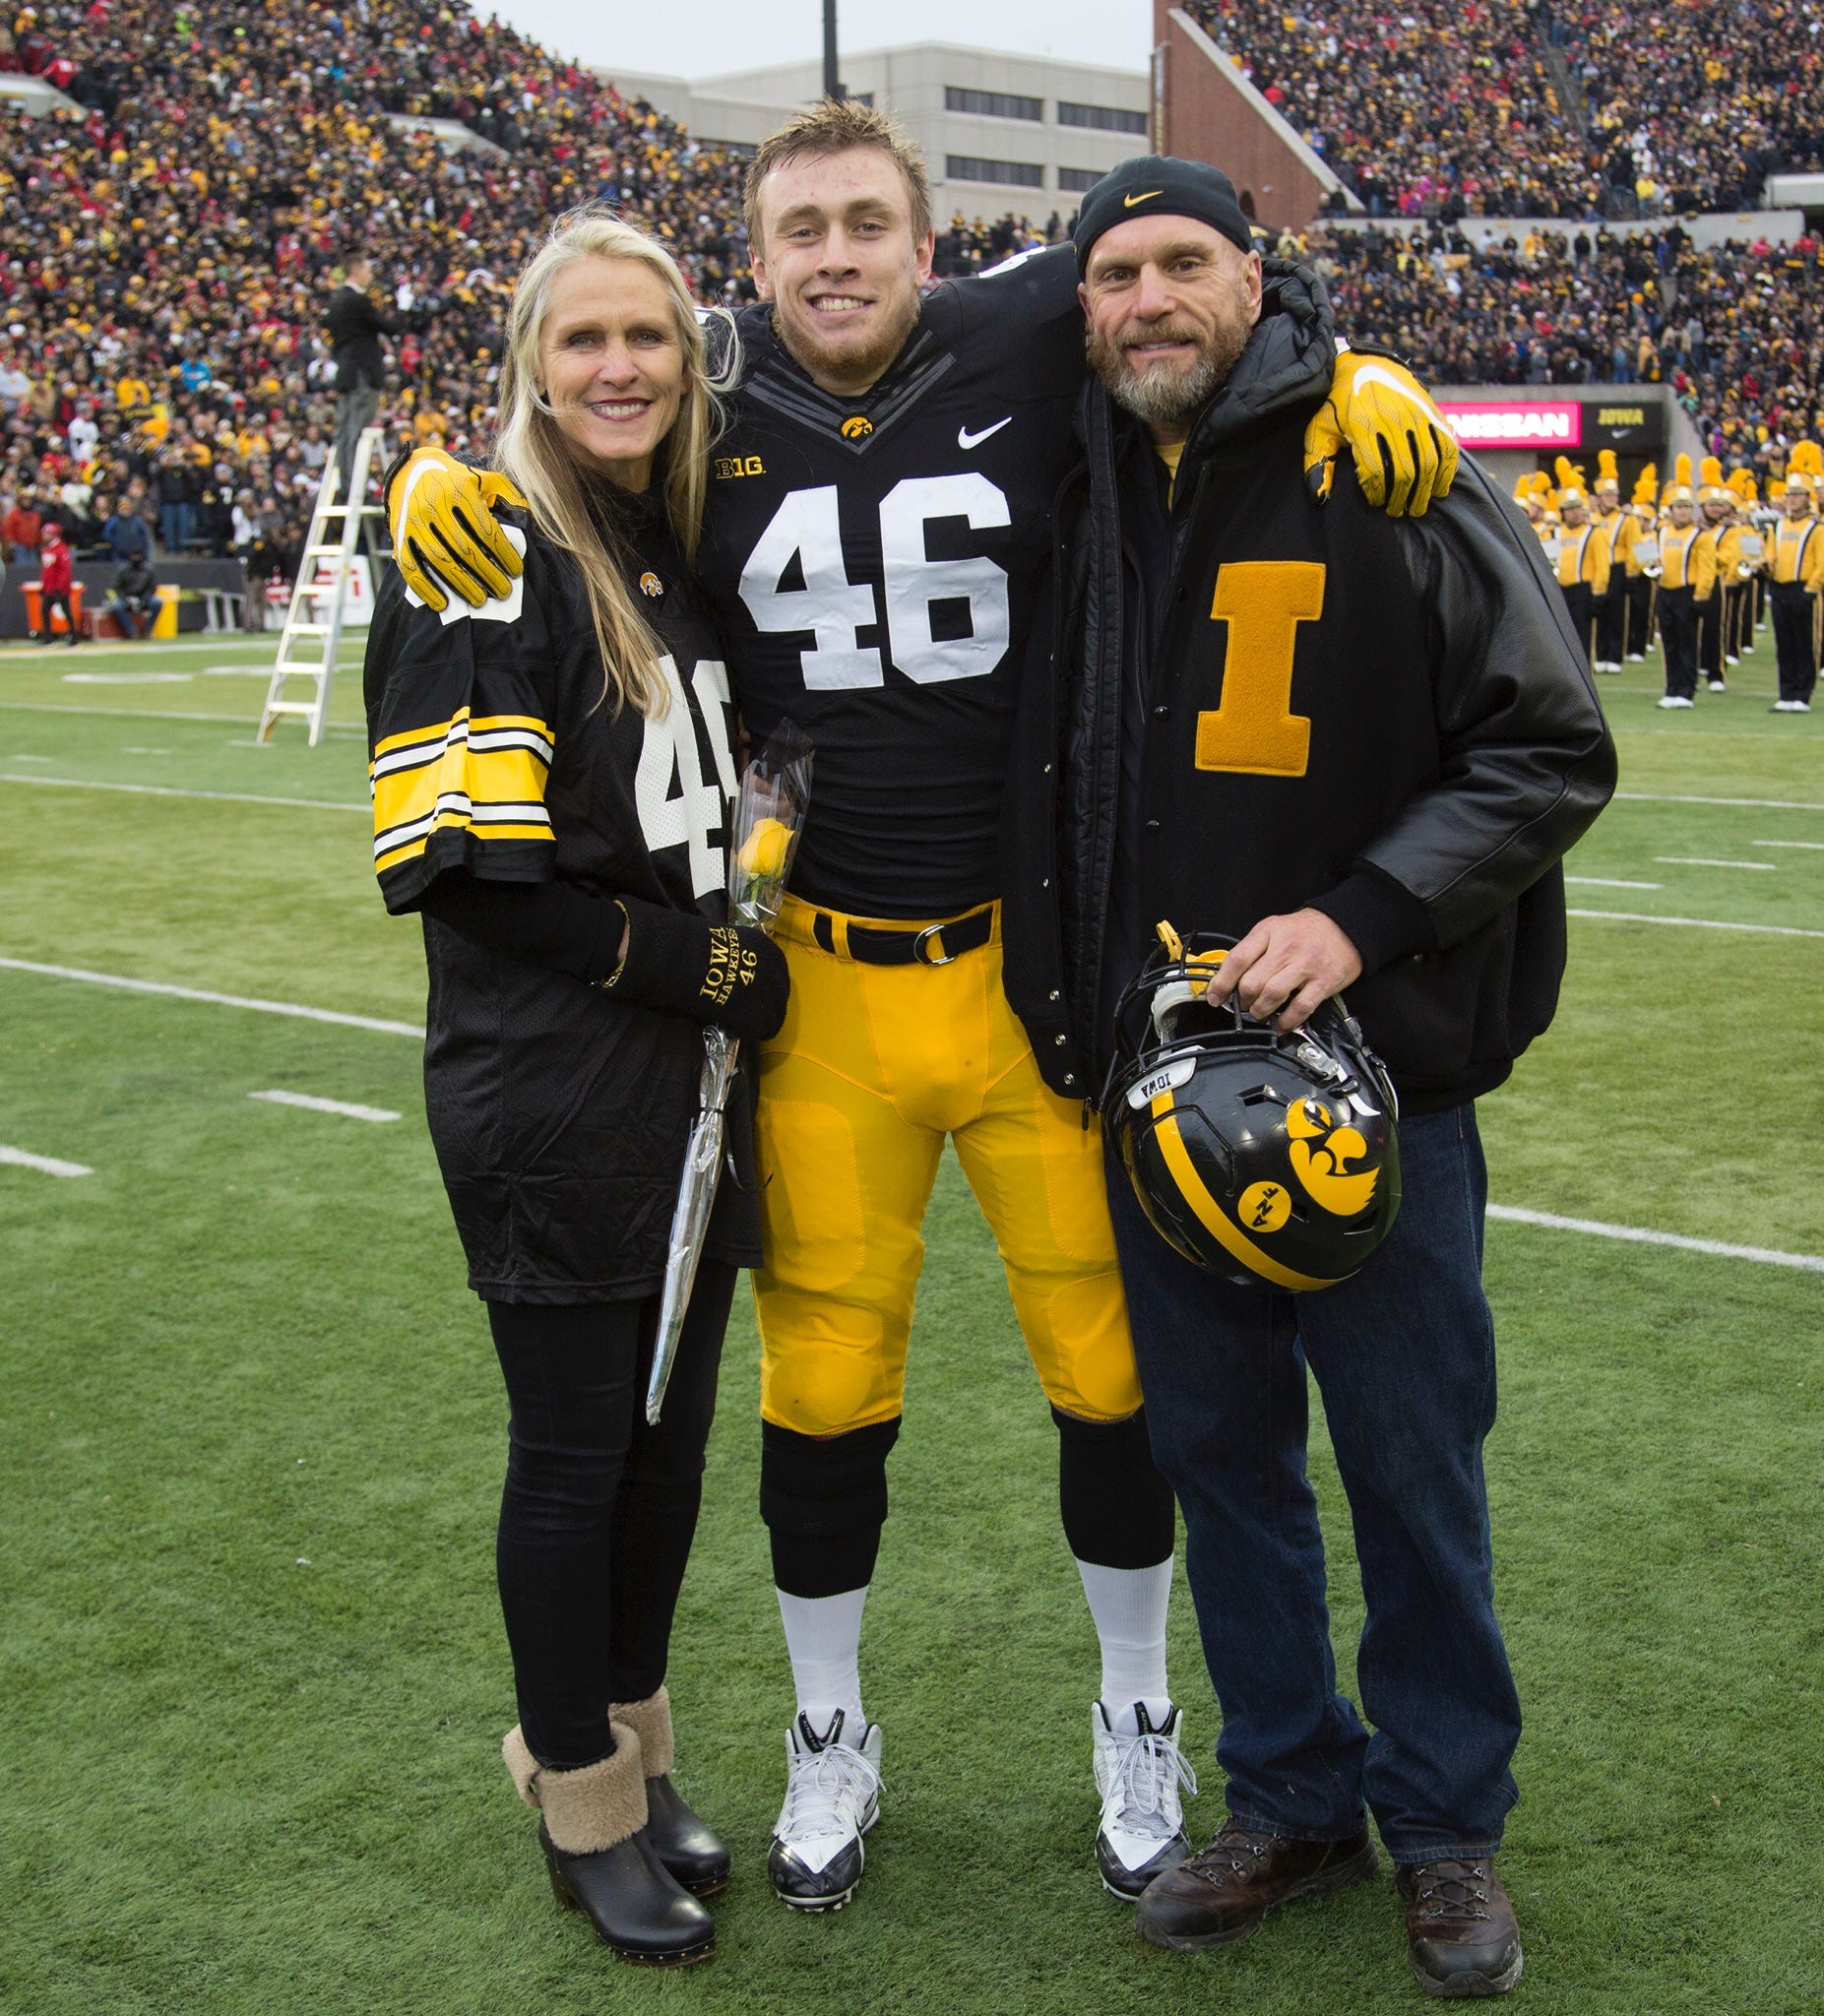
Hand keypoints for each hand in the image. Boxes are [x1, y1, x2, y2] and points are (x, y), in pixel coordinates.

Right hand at [385, 447, 526, 610]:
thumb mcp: (485, 479)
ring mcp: (414, 523)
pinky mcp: (400, 538)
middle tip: (504, 592)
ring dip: (462, 585)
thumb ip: (508, 495)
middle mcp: (434, 506)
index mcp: (459, 492)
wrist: (411, 472)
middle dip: (488, 574)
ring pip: (440, 560)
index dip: (503, 554)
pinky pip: (411, 567)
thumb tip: (526, 520)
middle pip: (465, 549)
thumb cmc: (458, 481)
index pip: (486, 530)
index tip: (516, 571)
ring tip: (480, 600)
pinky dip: (426, 588)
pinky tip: (443, 603)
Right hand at [611, 896, 790, 1042]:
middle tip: (747, 1011)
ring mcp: (769, 997)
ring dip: (760, 1022)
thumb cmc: (696, 947)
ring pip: (774, 1018)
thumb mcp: (729, 942)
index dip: (765, 988)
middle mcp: (775, 972)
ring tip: (741, 1024)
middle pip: (780, 997)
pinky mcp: (757, 1018)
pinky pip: (762, 1031)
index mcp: (769, 950)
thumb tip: (735, 969)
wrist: (685, 961)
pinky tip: (736, 1029)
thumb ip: (741, 956)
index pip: (778, 975)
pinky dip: (750, 1032)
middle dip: (766, 1005)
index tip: (753, 994)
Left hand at [1203, 909, 1362, 1032]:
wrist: (1344, 927)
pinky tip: (1280, 1024)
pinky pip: (1300, 1008)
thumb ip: (1253, 950)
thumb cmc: (1305, 931)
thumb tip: (1228, 979)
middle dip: (1242, 1001)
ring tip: (1259, 1013)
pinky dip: (1286, 1021)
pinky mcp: (1323, 982)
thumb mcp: (1273, 929)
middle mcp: (1286, 948)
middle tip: (1242, 1005)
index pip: (1237, 959)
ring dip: (1260, 1011)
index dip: (1221, 982)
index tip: (1215, 997)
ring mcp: (1305, 965)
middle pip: (1252, 982)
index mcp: (1268, 932)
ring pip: (1272, 995)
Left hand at [1304, 347, 1457, 517]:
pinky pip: (1447, 445)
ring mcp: (1417, 414)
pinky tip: (1439, 487)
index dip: (1378, 493)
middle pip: (1405, 470)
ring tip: (1417, 507)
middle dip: (1402, 498)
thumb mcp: (1319, 430)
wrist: (1364, 364)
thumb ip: (1317, 464)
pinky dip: (1447, 469)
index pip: (1377, 470)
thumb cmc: (1337, 405)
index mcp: (1364, 425)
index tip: (1375, 503)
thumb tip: (1320, 498)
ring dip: (1425, 490)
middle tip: (1397, 511)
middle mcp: (1394, 419)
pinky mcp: (1432, 412)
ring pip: (1428, 461)